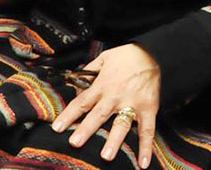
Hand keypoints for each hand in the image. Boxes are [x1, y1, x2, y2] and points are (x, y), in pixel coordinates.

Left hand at [51, 44, 160, 168]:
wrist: (153, 52)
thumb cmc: (126, 56)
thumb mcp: (104, 58)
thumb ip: (88, 72)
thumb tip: (76, 87)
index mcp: (103, 84)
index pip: (82, 101)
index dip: (69, 114)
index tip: (57, 127)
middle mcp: (116, 96)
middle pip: (98, 115)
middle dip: (86, 129)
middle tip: (75, 142)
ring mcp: (133, 103)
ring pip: (121, 124)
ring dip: (114, 141)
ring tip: (106, 156)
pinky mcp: (148, 109)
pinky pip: (148, 130)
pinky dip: (146, 147)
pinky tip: (143, 163)